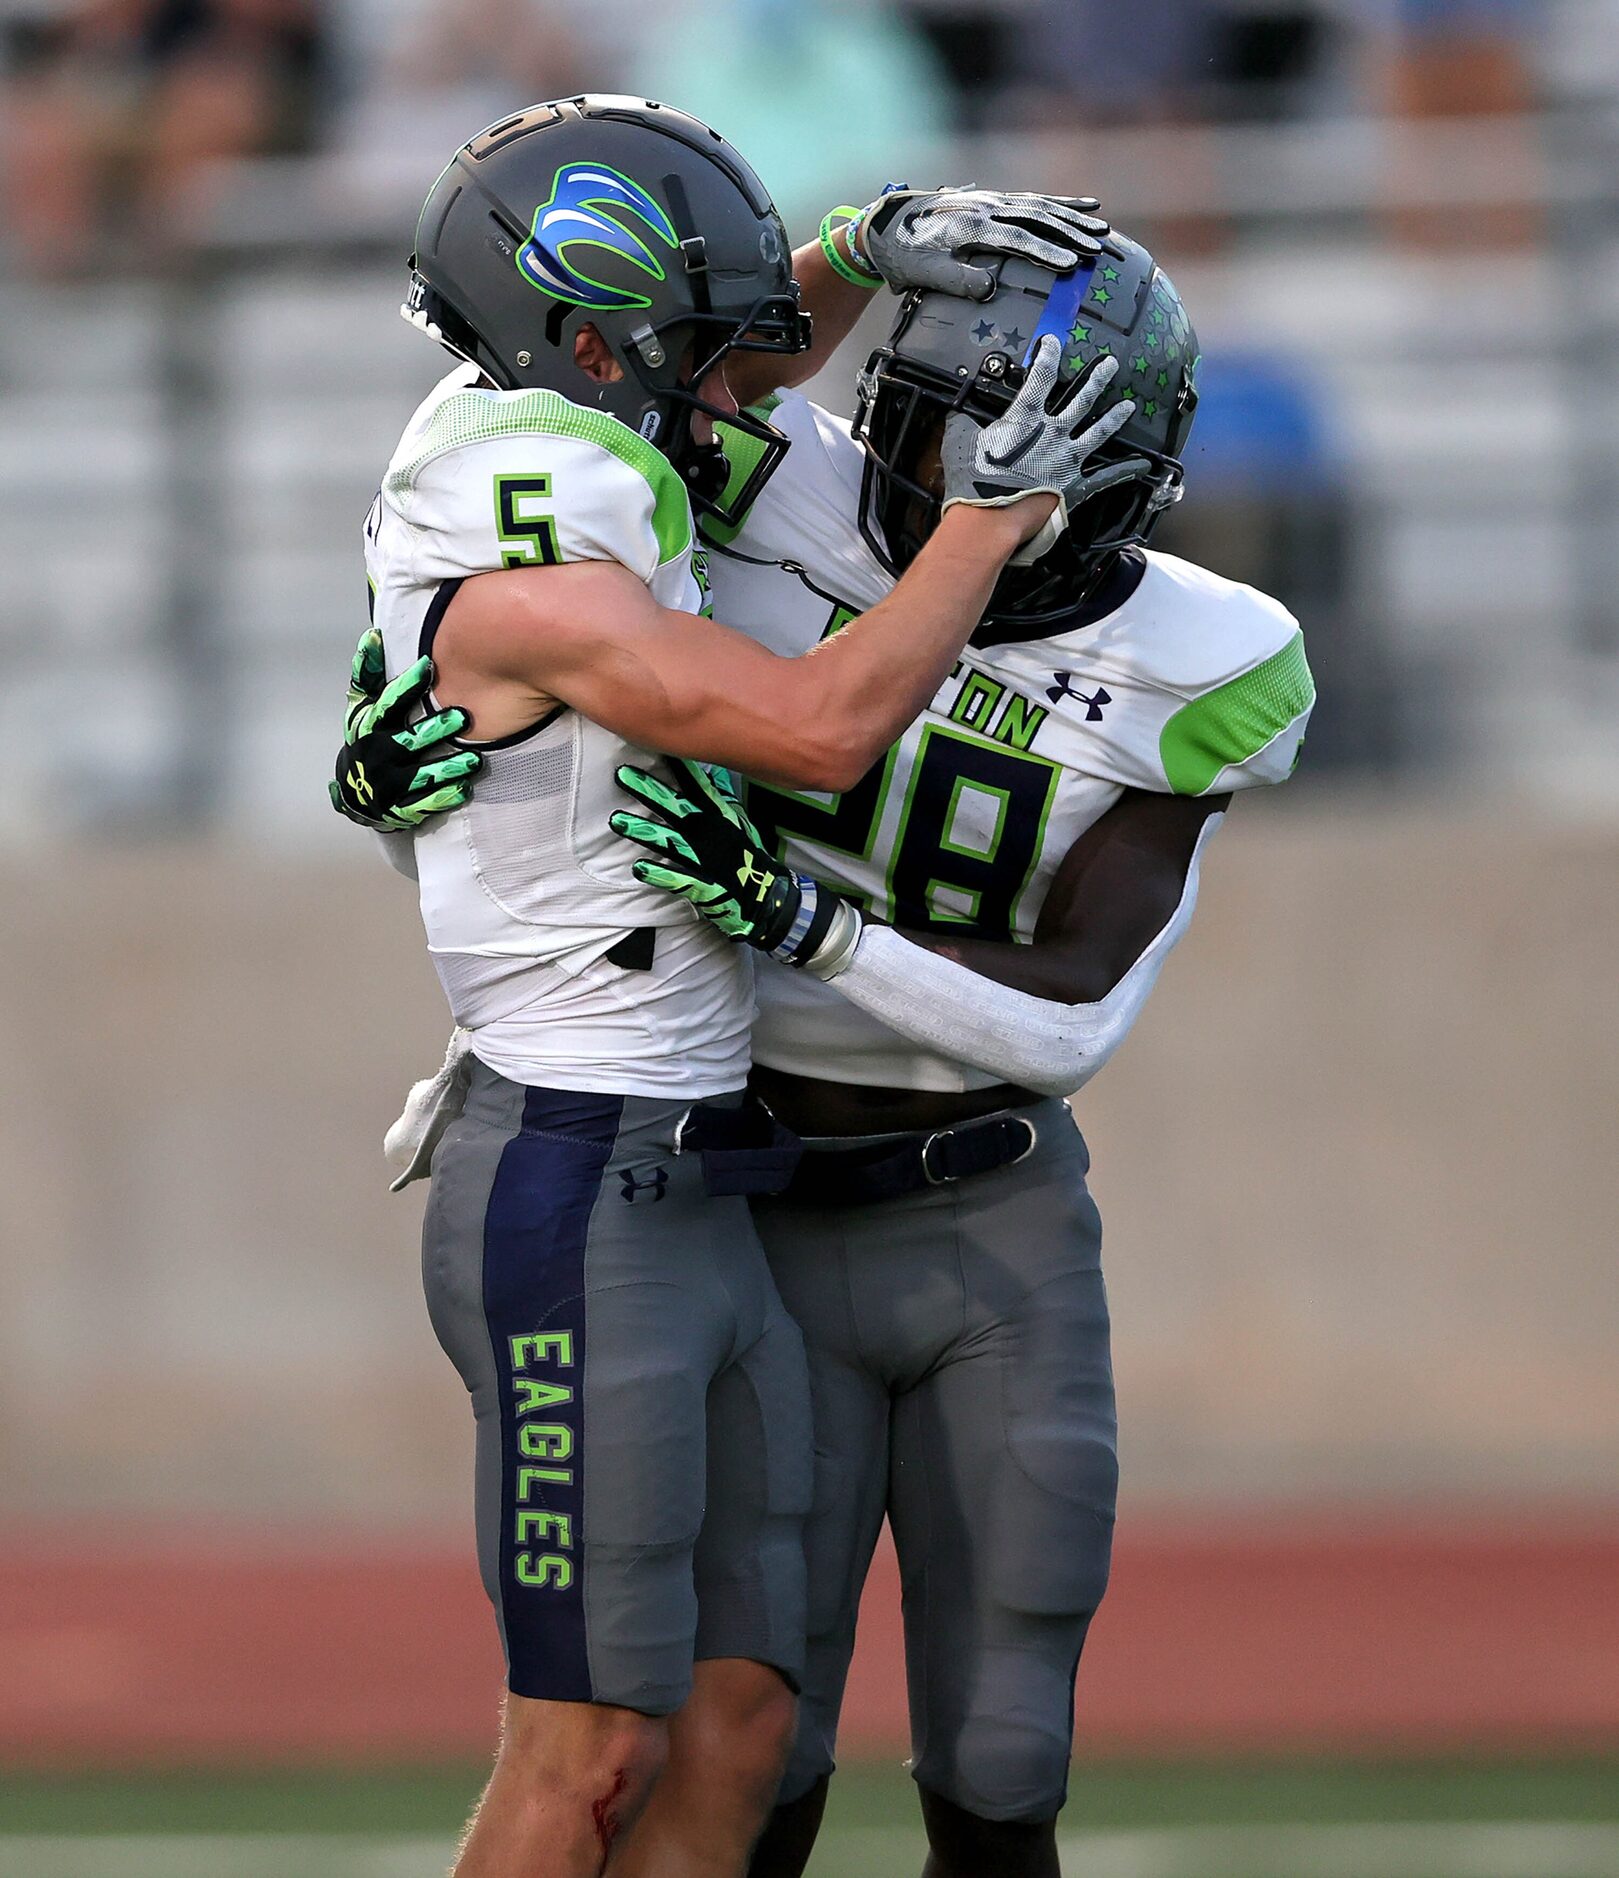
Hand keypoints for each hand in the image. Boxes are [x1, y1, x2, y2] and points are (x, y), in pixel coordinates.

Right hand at [329, 628, 481, 830]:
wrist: (354, 791)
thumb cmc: (366, 739)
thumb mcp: (360, 707)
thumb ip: (368, 673)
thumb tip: (375, 635)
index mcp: (368, 726)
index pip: (387, 704)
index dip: (406, 687)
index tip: (428, 667)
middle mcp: (377, 754)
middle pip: (406, 740)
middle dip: (433, 730)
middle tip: (463, 716)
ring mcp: (388, 784)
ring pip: (419, 775)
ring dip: (446, 768)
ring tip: (473, 761)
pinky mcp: (400, 808)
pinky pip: (423, 803)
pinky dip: (443, 798)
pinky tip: (464, 789)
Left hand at [609, 760, 858, 972]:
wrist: (767, 899)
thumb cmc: (746, 859)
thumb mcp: (737, 823)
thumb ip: (722, 796)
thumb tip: (713, 770)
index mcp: (717, 817)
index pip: (696, 786)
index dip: (677, 765)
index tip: (657, 741)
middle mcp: (708, 834)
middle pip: (676, 807)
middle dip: (649, 790)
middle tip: (622, 773)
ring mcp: (704, 860)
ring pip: (670, 841)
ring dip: (643, 830)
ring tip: (617, 820)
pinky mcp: (702, 886)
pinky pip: (678, 879)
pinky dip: (659, 873)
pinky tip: (638, 867)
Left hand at [856, 187, 1108, 299]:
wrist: (888, 223)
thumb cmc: (906, 255)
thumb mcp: (925, 273)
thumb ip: (957, 281)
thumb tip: (990, 289)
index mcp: (972, 227)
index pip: (1017, 239)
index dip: (1045, 252)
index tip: (1070, 265)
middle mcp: (987, 207)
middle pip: (1037, 218)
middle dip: (1070, 233)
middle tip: (1098, 247)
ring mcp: (992, 200)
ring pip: (1040, 206)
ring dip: (1073, 217)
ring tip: (1102, 228)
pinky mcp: (994, 199)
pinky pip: (1033, 199)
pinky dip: (1061, 202)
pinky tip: (1086, 205)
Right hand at [941, 339, 1142, 558]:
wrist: (992, 519)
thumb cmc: (974, 480)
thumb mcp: (959, 442)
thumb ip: (962, 424)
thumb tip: (958, 415)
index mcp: (1026, 418)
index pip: (1041, 377)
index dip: (1048, 355)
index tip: (1053, 342)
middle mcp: (1053, 434)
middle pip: (1082, 400)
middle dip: (1097, 379)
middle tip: (1111, 364)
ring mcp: (1068, 460)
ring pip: (1098, 434)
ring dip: (1113, 418)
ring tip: (1128, 406)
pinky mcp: (1074, 487)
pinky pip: (1104, 479)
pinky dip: (1123, 472)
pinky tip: (1140, 466)